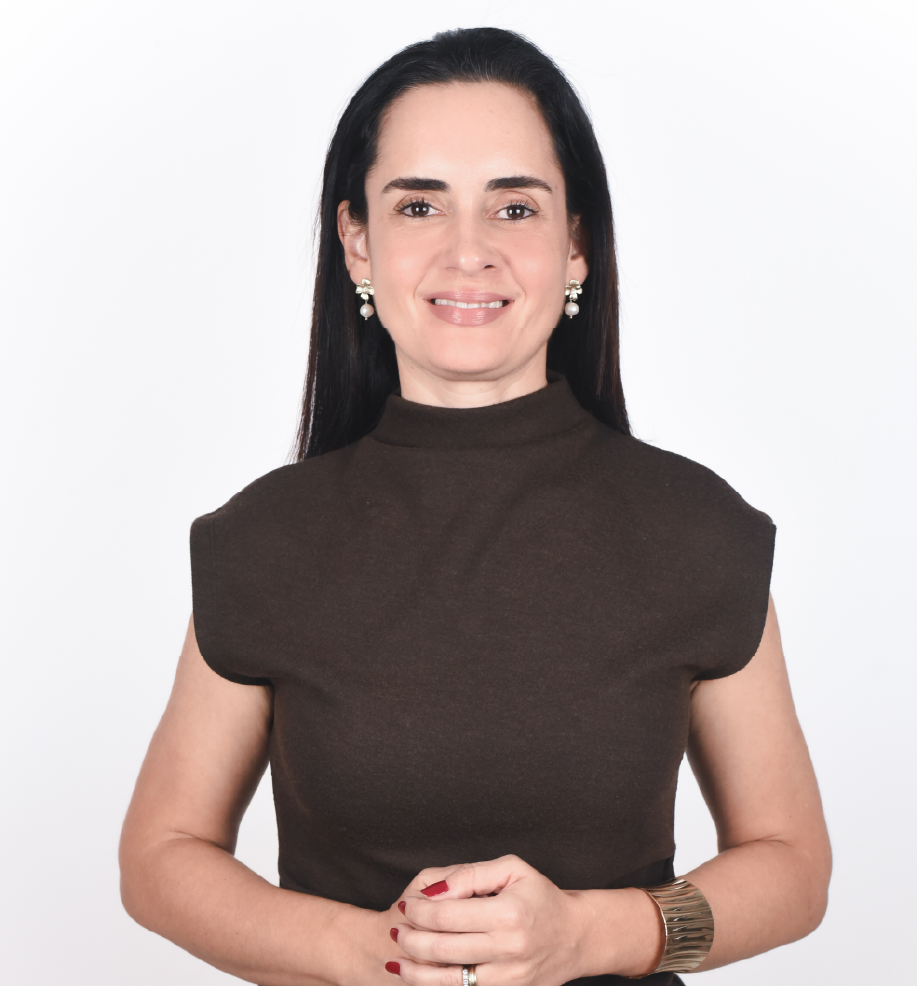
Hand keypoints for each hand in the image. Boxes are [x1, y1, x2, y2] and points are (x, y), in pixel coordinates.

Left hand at [385, 855, 591, 985]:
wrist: (576, 936)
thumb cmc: (540, 897)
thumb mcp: (511, 869)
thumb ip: (470, 874)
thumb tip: (433, 890)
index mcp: (507, 914)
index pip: (447, 914)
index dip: (419, 910)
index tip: (406, 904)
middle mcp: (508, 949)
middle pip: (442, 948)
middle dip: (411, 939)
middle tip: (396, 930)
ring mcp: (509, 978)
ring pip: (449, 980)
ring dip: (416, 971)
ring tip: (397, 959)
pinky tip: (420, 976)